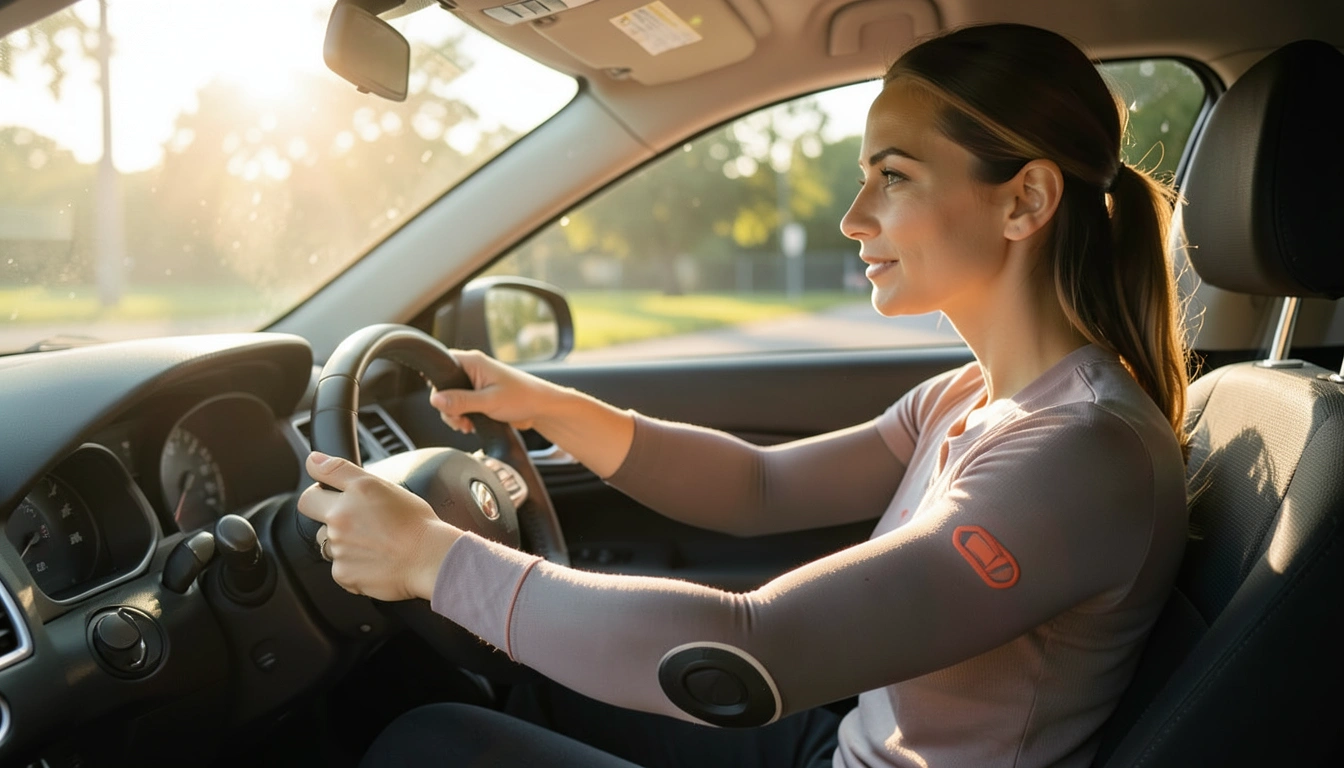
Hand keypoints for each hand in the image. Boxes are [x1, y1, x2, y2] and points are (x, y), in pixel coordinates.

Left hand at [297, 452, 460, 601]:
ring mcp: (339, 549)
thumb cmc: (416, 523)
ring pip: (330, 543)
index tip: (328, 496)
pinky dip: (354, 566)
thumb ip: (341, 471)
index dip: (318, 493)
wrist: (430, 558)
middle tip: (357, 522)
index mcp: (351, 495)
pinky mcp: (343, 573)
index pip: (310, 493)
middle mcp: (340, 520)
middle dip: (328, 517)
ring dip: (344, 543)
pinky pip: (340, 567)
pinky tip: (376, 560)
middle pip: (315, 518)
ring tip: (374, 543)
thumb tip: (314, 460)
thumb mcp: (383, 485)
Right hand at [431, 349, 559, 432]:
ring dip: (455, 415)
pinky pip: (462, 406)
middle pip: (444, 386)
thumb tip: (435, 400)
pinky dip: (463, 417)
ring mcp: (476, 383)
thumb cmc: (523, 397)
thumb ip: (461, 401)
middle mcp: (472, 370)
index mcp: (473, 362)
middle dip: (448, 407)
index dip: (438, 385)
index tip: (443, 404)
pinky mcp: (480, 396)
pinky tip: (471, 425)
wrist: (542, 408)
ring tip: (467, 425)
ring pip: (452, 399)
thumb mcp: (489, 401)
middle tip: (459, 420)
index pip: (442, 364)